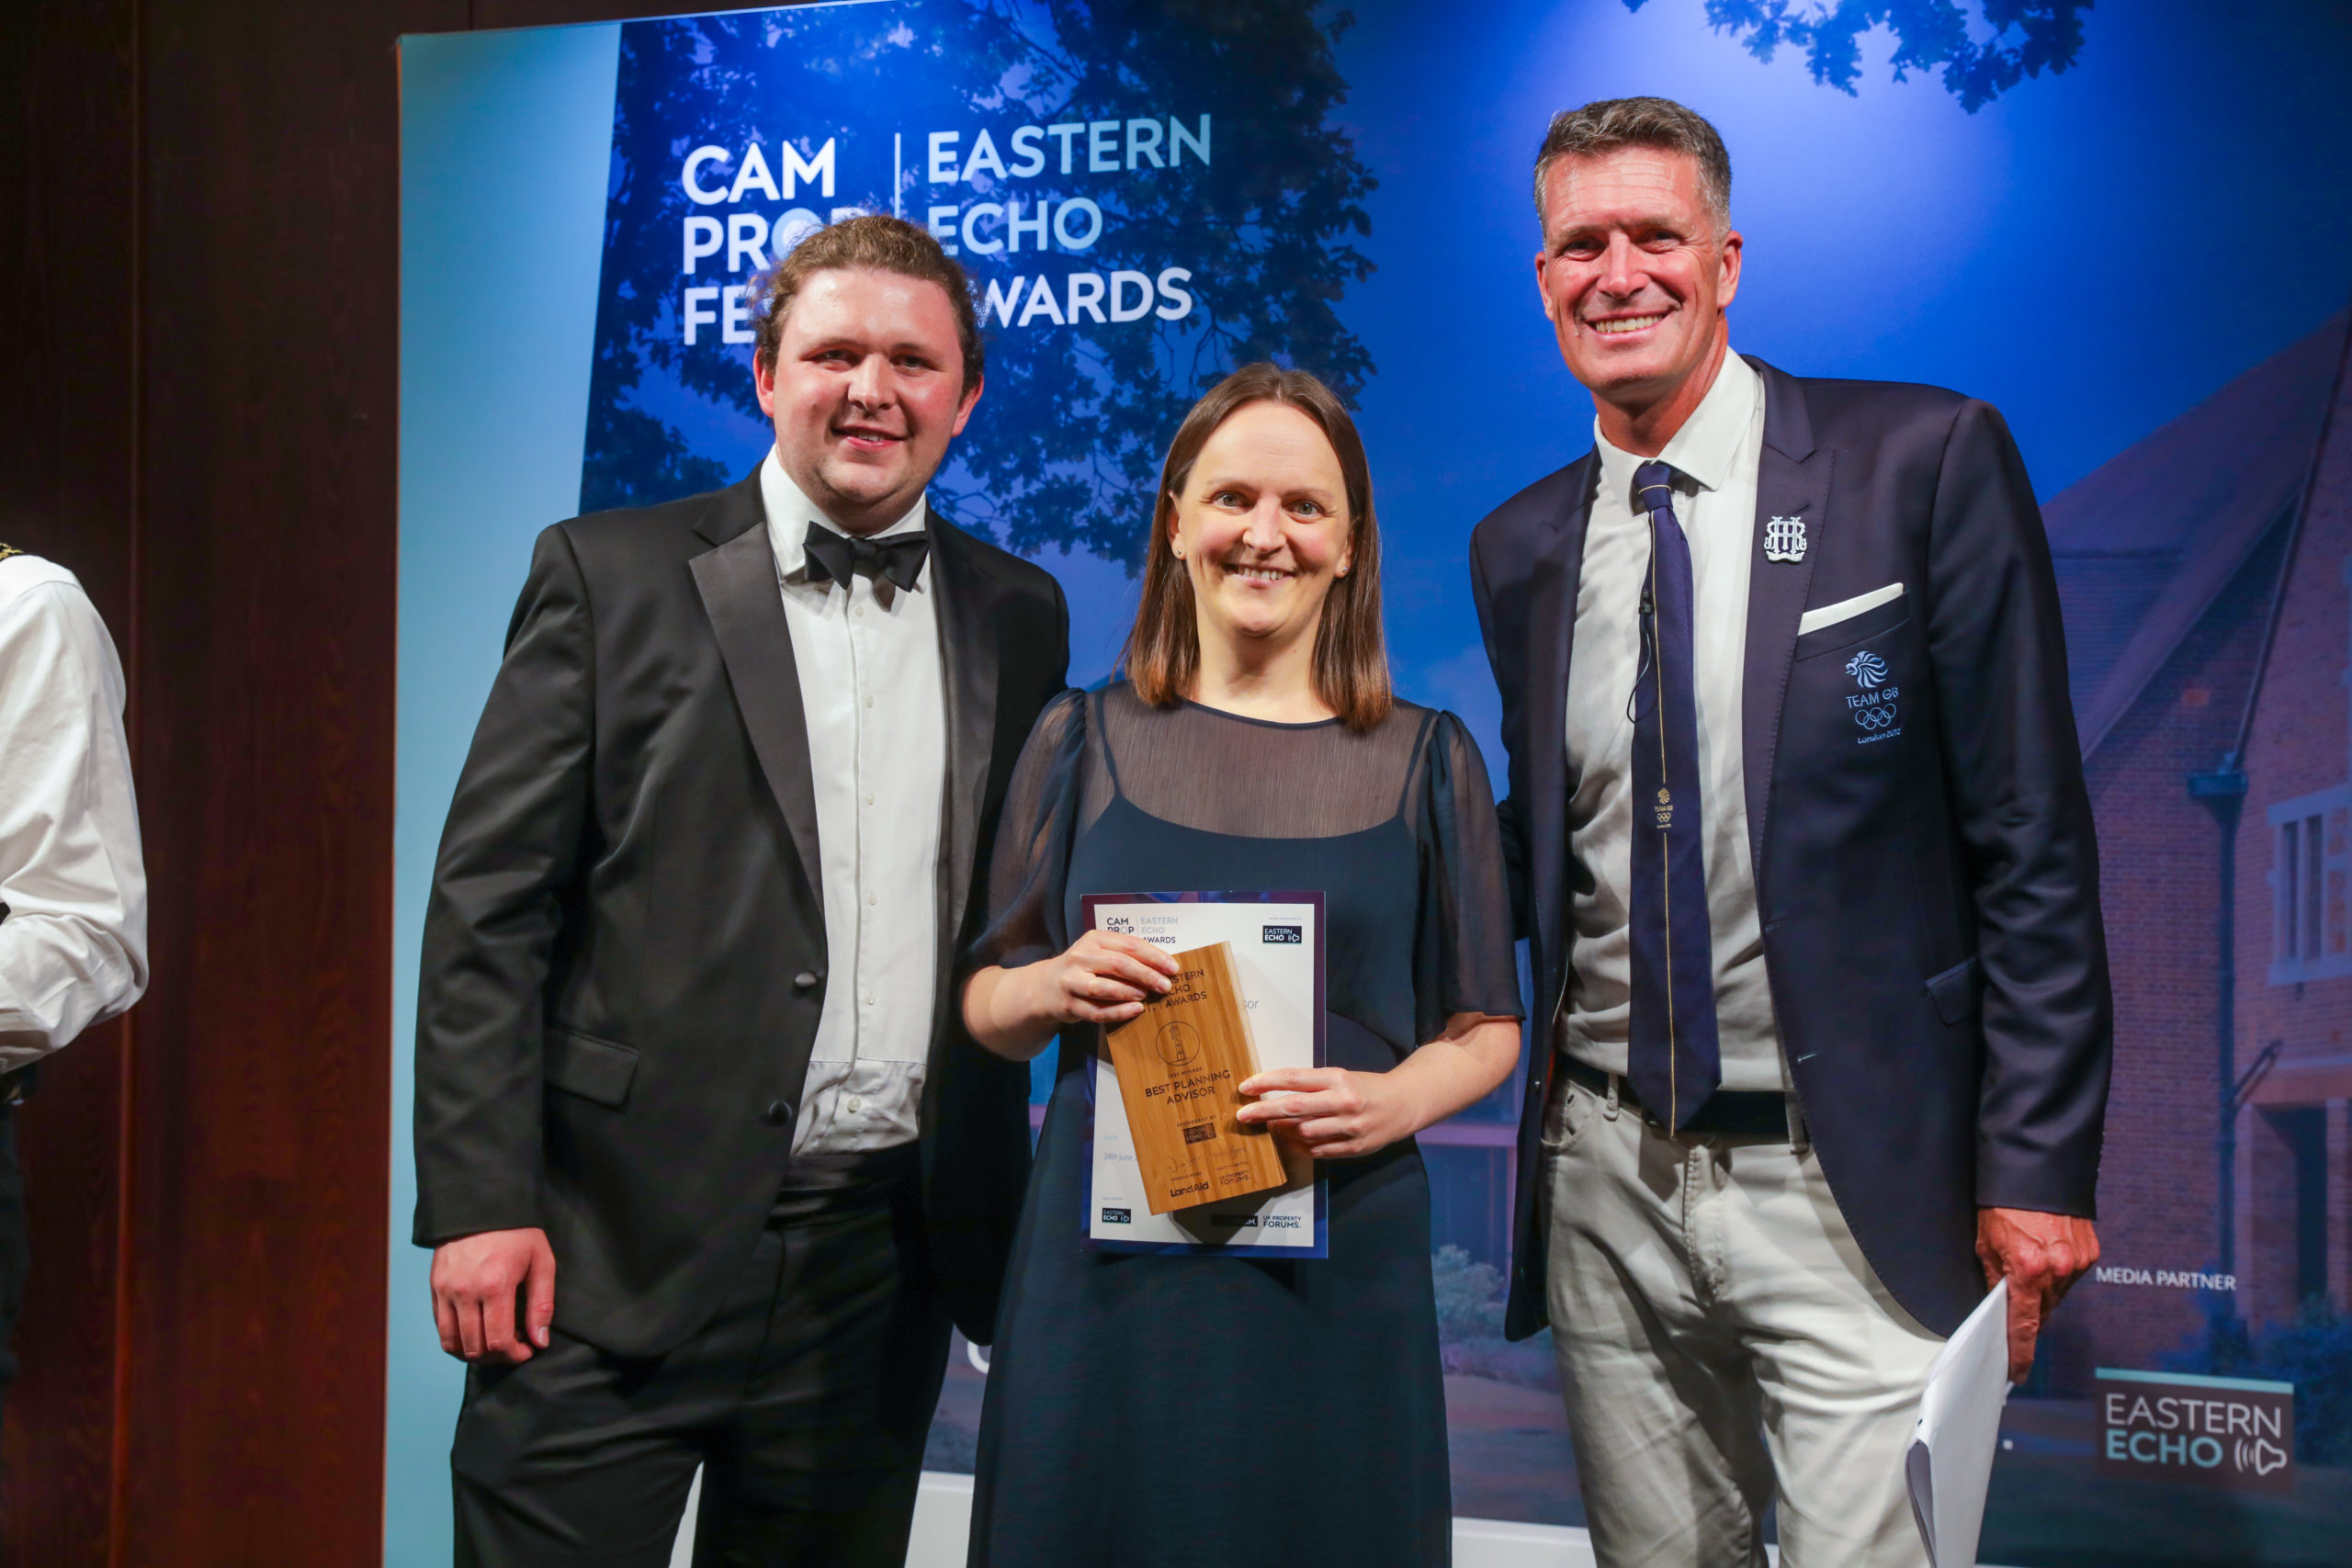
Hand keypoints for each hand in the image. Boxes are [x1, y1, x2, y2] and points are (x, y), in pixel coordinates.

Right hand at [431, 1227, 555, 1364]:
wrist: (481, 1205)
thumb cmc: (517, 1233)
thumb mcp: (541, 1261)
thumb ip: (542, 1304)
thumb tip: (539, 1341)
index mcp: (495, 1285)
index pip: (498, 1341)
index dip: (514, 1355)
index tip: (527, 1351)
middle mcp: (465, 1291)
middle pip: (474, 1348)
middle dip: (497, 1358)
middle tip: (512, 1348)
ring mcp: (446, 1290)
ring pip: (452, 1343)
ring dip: (473, 1353)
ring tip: (493, 1344)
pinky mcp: (435, 1287)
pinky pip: (441, 1327)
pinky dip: (456, 1339)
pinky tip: (476, 1331)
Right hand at [1022, 931, 1177, 1027]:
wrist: (1045, 987)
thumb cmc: (1083, 968)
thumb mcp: (1099, 953)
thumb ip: (1125, 955)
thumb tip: (1162, 966)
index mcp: (1094, 939)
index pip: (1129, 944)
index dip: (1154, 956)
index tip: (1173, 967)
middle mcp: (1081, 957)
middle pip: (1119, 964)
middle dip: (1147, 975)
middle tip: (1166, 986)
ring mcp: (1072, 981)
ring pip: (1104, 987)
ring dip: (1130, 992)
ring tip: (1147, 995)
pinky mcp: (1069, 1004)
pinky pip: (1097, 1011)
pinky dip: (1118, 1012)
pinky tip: (1135, 1010)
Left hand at [1234, 1066, 1418, 1160]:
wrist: (1403, 1104)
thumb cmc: (1365, 1088)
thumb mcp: (1341, 1077)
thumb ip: (1312, 1085)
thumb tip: (1274, 1094)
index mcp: (1338, 1079)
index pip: (1294, 1078)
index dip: (1266, 1082)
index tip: (1246, 1086)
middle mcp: (1343, 1101)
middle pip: (1295, 1107)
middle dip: (1264, 1111)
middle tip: (1242, 1115)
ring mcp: (1349, 1126)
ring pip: (1304, 1131)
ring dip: (1282, 1131)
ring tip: (1270, 1127)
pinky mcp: (1354, 1148)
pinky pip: (1319, 1150)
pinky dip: (1301, 1147)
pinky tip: (1291, 1142)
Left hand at [1976, 1207, 2098, 1382]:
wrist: (2035, 1170)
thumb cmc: (2003, 1204)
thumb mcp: (1986, 1243)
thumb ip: (1995, 1278)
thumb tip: (2000, 1304)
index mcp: (2028, 1271)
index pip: (2024, 1325)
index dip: (2020, 1352)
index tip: (2017, 1371)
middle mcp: (2058, 1271)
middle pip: (2044, 1312)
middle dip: (2030, 1314)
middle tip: (2016, 1305)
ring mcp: (2079, 1262)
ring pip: (2059, 1295)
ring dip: (2045, 1292)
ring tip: (2030, 1268)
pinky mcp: (2091, 1252)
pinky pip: (2073, 1276)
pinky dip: (2059, 1275)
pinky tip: (2047, 1256)